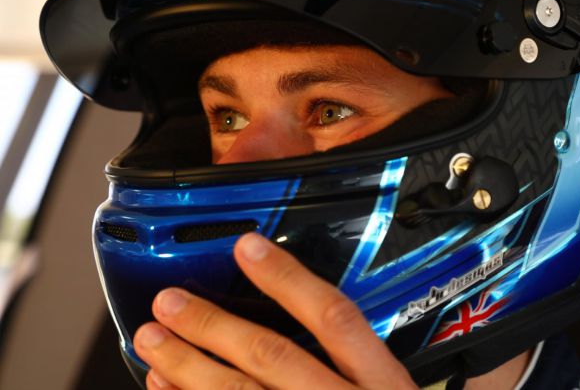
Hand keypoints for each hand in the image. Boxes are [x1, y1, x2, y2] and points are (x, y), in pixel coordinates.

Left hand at [133, 232, 417, 389]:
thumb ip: (364, 362)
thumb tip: (317, 316)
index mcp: (382, 386)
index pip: (335, 318)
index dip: (288, 279)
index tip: (248, 247)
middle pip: (273, 357)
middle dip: (214, 325)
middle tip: (170, 301)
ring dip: (189, 369)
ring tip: (153, 341)